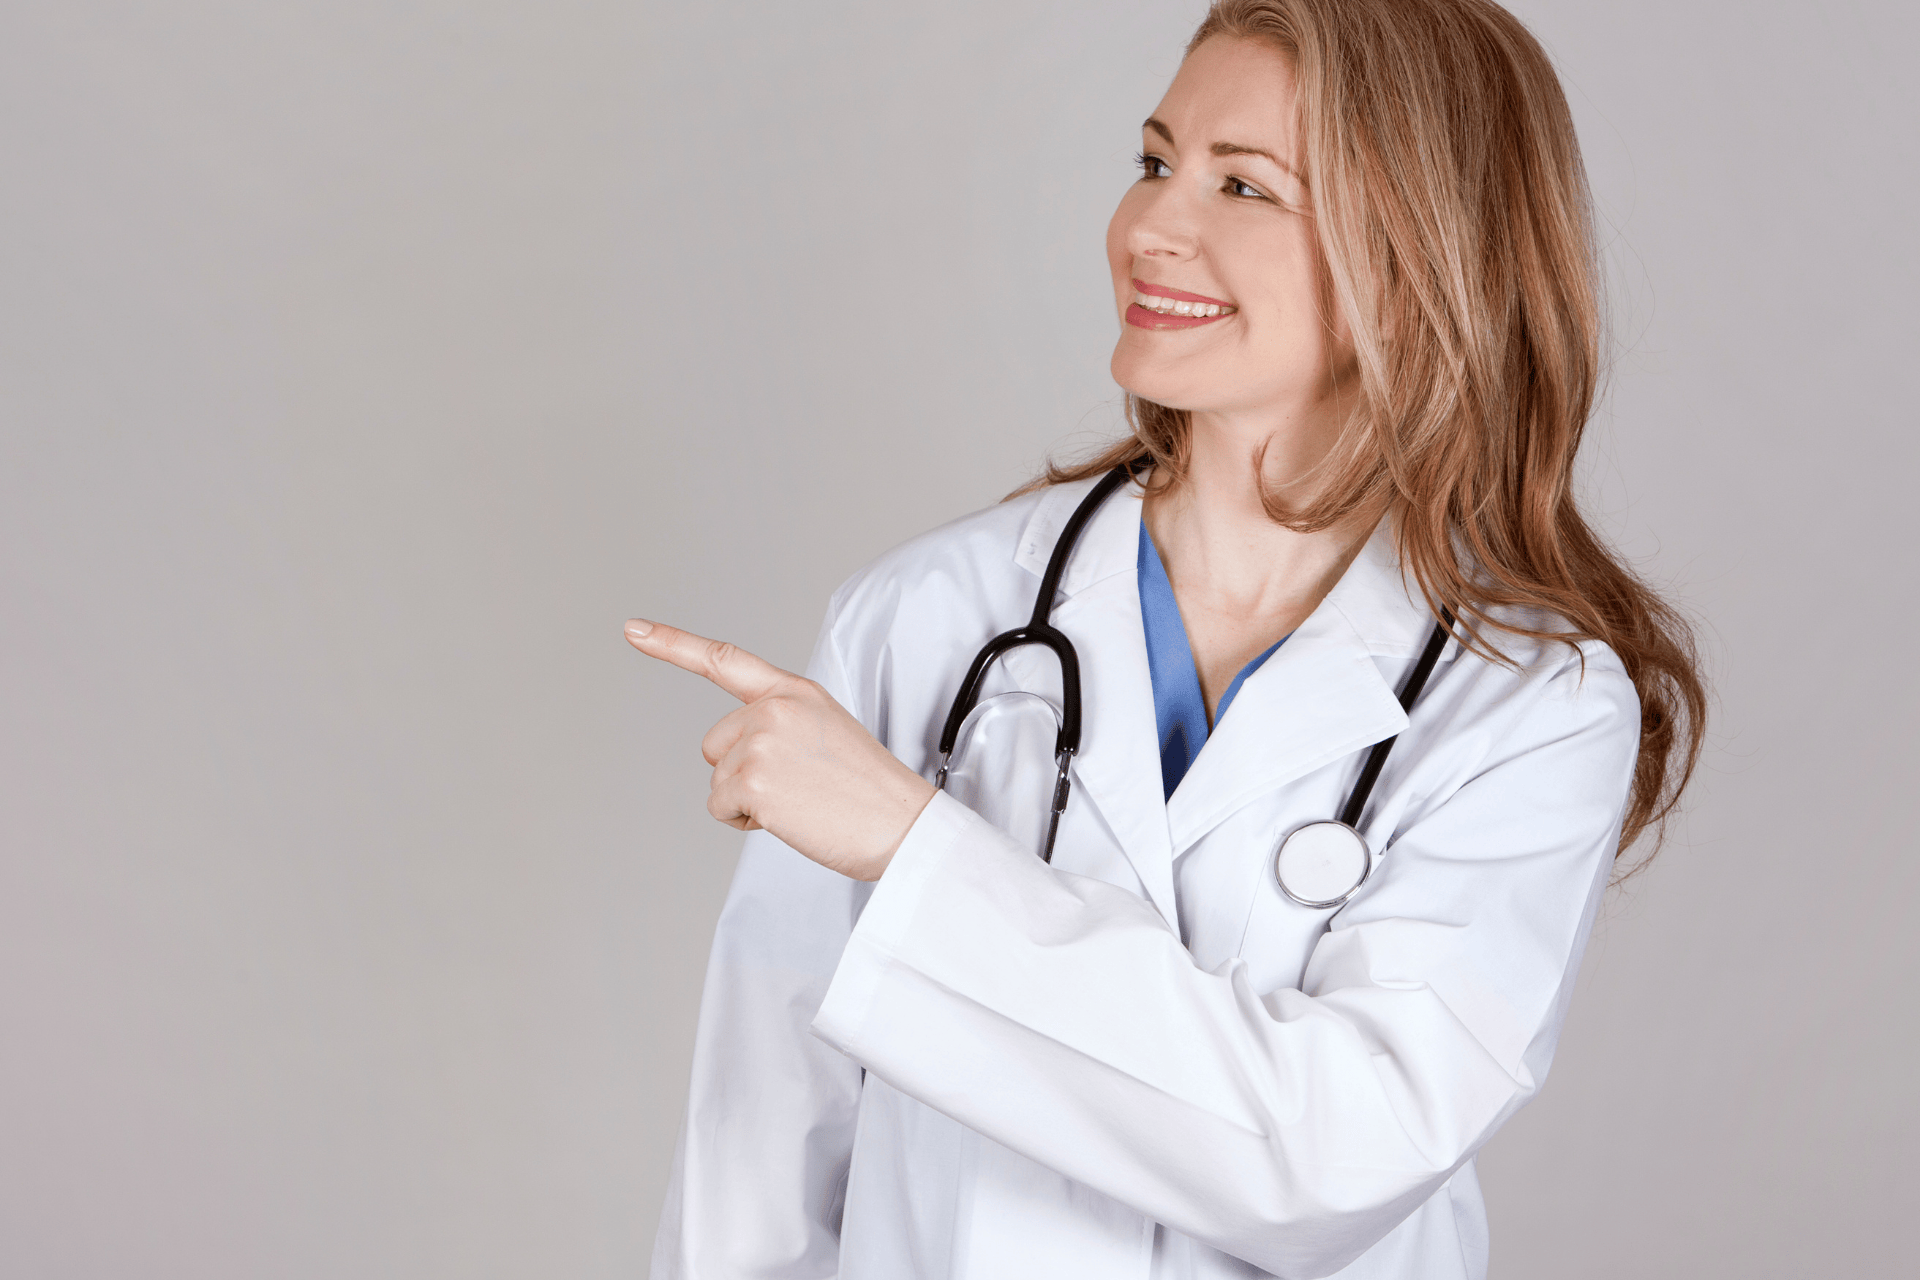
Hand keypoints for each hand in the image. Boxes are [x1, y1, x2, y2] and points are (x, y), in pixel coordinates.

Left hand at [624, 618, 935, 880]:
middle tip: (798, 786)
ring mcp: (760, 741)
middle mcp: (774, 708)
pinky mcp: (751, 779)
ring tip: (802, 802)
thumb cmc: (869, 791)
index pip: (725, 660)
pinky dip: (745, 821)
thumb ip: (781, 725)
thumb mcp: (828, 732)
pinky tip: (790, 817)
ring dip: (749, 800)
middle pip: (715, 744)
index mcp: (796, 691)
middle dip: (743, 772)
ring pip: (718, 779)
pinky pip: (720, 807)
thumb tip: (736, 753)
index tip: (635, 629)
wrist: (901, 823)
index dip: (673, 644)